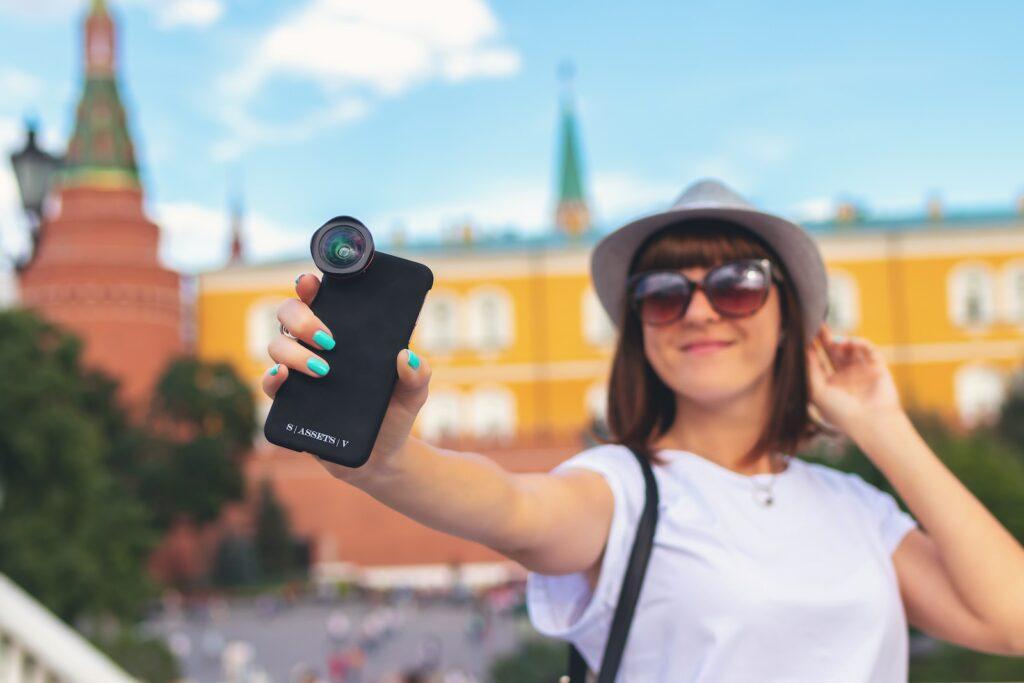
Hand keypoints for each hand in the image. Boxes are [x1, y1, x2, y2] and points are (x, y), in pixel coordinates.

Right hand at [262, 273, 431, 480]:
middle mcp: (315, 348)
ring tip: (323, 369)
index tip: (312, 283)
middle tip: (329, 339)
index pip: (319, 299)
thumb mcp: (414, 392)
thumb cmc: (395, 413)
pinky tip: (285, 376)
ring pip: (276, 346)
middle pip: (288, 315)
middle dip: (302, 318)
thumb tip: (407, 357)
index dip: (309, 286)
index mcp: (343, 334)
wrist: (383, 457)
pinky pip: (269, 384)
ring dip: (294, 351)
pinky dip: (271, 377)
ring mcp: (300, 374)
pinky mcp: (290, 403)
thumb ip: (418, 374)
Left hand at [805, 322, 903, 435]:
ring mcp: (861, 371)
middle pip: (831, 350)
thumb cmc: (841, 412)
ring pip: (850, 348)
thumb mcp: (817, 392)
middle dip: (824, 338)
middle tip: (818, 324)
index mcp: (828, 384)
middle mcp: (843, 376)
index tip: (803, 333)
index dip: (810, 347)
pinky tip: (851, 343)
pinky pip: (868, 350)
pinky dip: (860, 343)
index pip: (816, 360)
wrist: (872, 423)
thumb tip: (803, 349)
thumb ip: (809, 370)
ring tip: (836, 341)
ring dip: (843, 341)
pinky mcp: (877, 367)